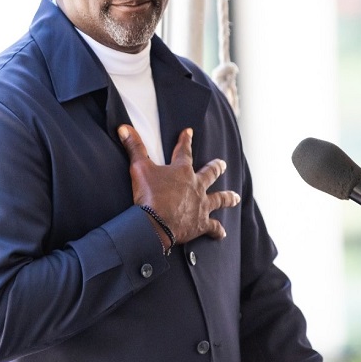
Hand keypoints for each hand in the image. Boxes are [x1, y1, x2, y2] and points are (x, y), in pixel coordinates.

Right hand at [118, 124, 239, 246]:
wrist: (156, 223)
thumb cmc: (149, 195)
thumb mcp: (139, 167)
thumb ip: (134, 147)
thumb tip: (124, 128)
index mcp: (182, 171)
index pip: (184, 151)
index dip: (185, 140)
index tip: (189, 132)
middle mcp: (196, 186)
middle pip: (210, 174)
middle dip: (216, 168)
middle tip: (222, 164)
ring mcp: (201, 205)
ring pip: (219, 199)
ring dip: (228, 198)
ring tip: (236, 197)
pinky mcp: (200, 223)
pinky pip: (213, 227)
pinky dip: (218, 230)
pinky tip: (222, 233)